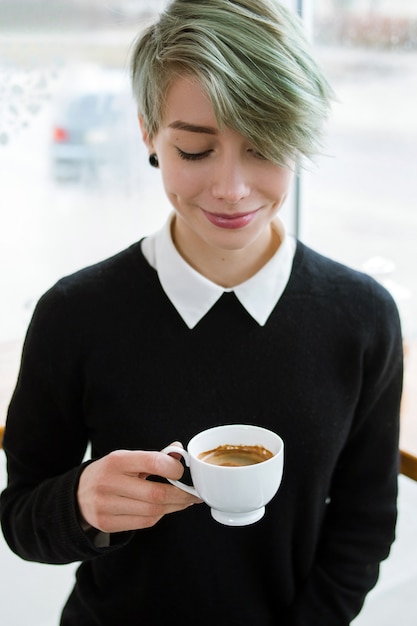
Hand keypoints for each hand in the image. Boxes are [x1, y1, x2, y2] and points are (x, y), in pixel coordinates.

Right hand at [77, 447, 200, 532]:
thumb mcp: (127, 458)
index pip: (153, 462)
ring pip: (152, 512)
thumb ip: (154, 456)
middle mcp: (109, 482)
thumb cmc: (110, 472)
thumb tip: (180, 451)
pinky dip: (158, 516)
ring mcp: (105, 505)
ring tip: (183, 501)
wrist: (77, 494)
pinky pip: (143, 523)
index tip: (182, 472)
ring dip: (174, 507)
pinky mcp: (106, 523)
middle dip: (181, 495)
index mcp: (116, 460)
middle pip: (156, 494)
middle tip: (193, 494)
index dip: (174, 468)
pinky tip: (163, 509)